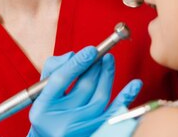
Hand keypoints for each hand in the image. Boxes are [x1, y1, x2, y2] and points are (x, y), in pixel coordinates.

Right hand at [27, 46, 141, 136]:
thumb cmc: (47, 110)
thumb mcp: (42, 91)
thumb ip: (54, 68)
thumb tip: (73, 55)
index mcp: (43, 108)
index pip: (60, 80)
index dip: (77, 63)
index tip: (91, 49)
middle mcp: (61, 121)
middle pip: (84, 87)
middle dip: (95, 66)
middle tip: (101, 53)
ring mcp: (80, 129)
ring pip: (100, 97)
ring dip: (107, 75)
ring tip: (108, 61)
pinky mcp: (96, 132)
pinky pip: (115, 114)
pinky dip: (126, 97)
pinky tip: (135, 84)